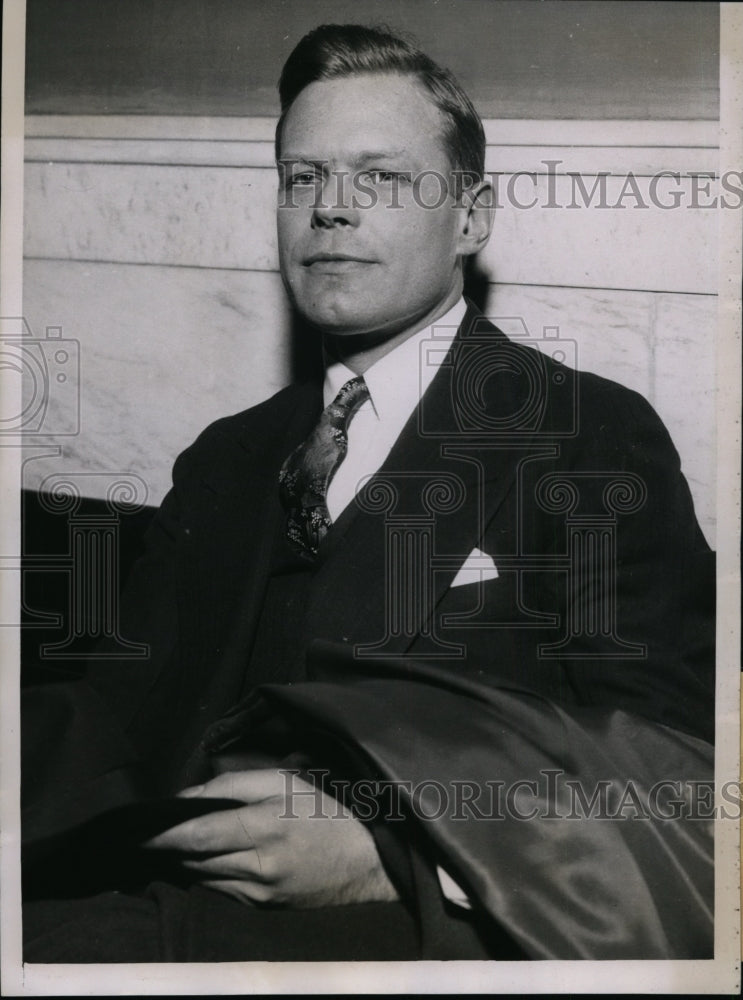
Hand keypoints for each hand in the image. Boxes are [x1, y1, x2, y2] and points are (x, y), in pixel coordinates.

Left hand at [143, 768, 398, 907]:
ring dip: (185, 861)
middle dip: (169, 846)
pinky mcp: (264, 908)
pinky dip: (208, 872)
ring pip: (204, 877)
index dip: (163, 834)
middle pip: (194, 859)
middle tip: (147, 831)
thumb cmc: (328, 809)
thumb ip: (232, 786)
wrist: (370, 860)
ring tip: (172, 842)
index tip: (138, 829)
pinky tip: (208, 857)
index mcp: (265, 829)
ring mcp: (260, 895)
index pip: (198, 835)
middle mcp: (259, 868)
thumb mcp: (285, 781)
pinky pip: (222, 890)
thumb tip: (188, 796)